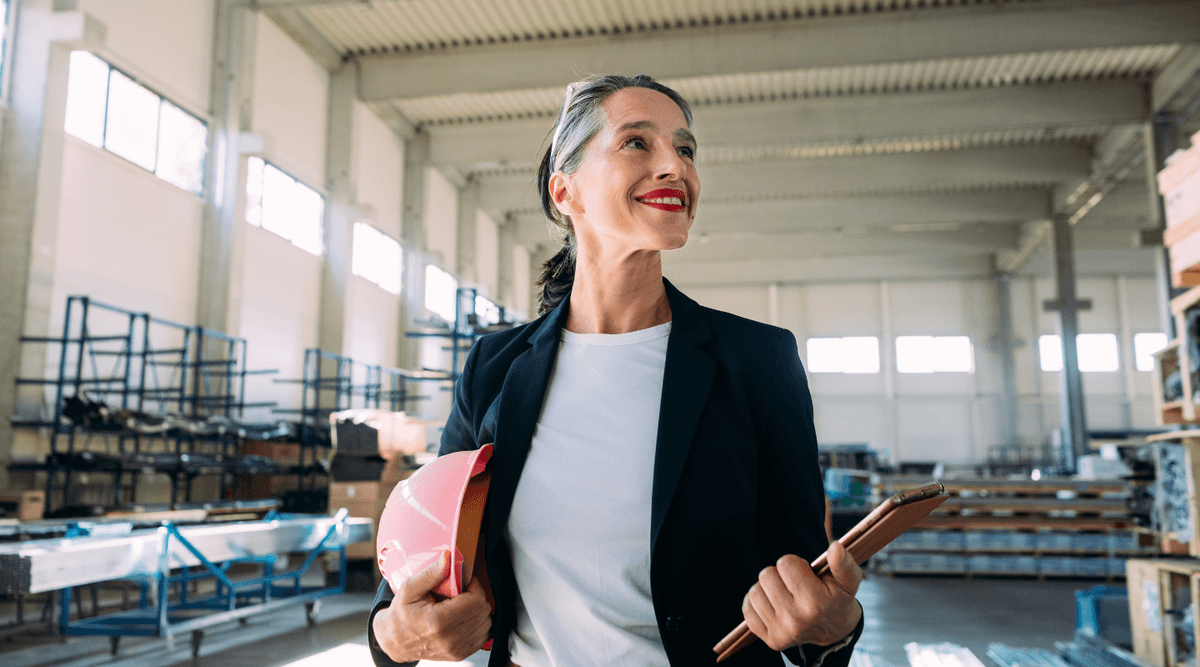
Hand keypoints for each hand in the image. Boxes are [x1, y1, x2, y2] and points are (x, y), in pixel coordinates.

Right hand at [372, 551, 492, 661]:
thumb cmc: (401, 613)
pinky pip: (483, 635)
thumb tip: (448, 557)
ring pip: (486, 623)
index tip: (465, 582)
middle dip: (476, 597)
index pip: (476, 601)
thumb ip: (431, 573)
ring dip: (478, 610)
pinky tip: (463, 617)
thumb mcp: (409, 589)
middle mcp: (449, 639)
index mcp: (438, 622)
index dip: (474, 586)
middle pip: (483, 611)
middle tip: (461, 593)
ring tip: (460, 605)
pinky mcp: (459, 655)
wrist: (395, 641)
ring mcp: (456, 650)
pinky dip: (477, 624)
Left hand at [742, 542, 862, 649]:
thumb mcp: (848, 580)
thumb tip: (835, 547)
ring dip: (768, 588)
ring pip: (755, 592)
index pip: (785, 563)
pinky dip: (757, 603)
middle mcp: (795, 620)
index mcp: (815, 603)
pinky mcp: (771, 639)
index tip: (805, 573)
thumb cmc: (838, 599)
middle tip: (794, 583)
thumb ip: (843, 563)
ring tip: (783, 592)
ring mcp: (781, 632)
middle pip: (766, 576)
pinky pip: (748, 610)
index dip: (794, 563)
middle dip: (780, 574)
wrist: (836, 631)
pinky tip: (772, 603)